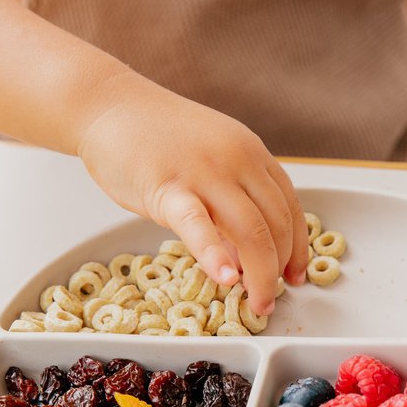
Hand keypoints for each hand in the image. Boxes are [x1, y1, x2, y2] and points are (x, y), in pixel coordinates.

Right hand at [77, 72, 307, 315]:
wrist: (108, 105)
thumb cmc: (155, 137)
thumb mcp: (210, 162)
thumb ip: (230, 205)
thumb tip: (244, 256)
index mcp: (251, 153)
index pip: (290, 206)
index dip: (298, 247)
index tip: (295, 275)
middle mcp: (238, 160)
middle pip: (276, 223)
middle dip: (279, 268)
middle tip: (271, 299)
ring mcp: (205, 172)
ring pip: (250, 229)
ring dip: (259, 273)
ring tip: (256, 302)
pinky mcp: (168, 186)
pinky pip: (198, 225)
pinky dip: (216, 254)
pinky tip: (226, 277)